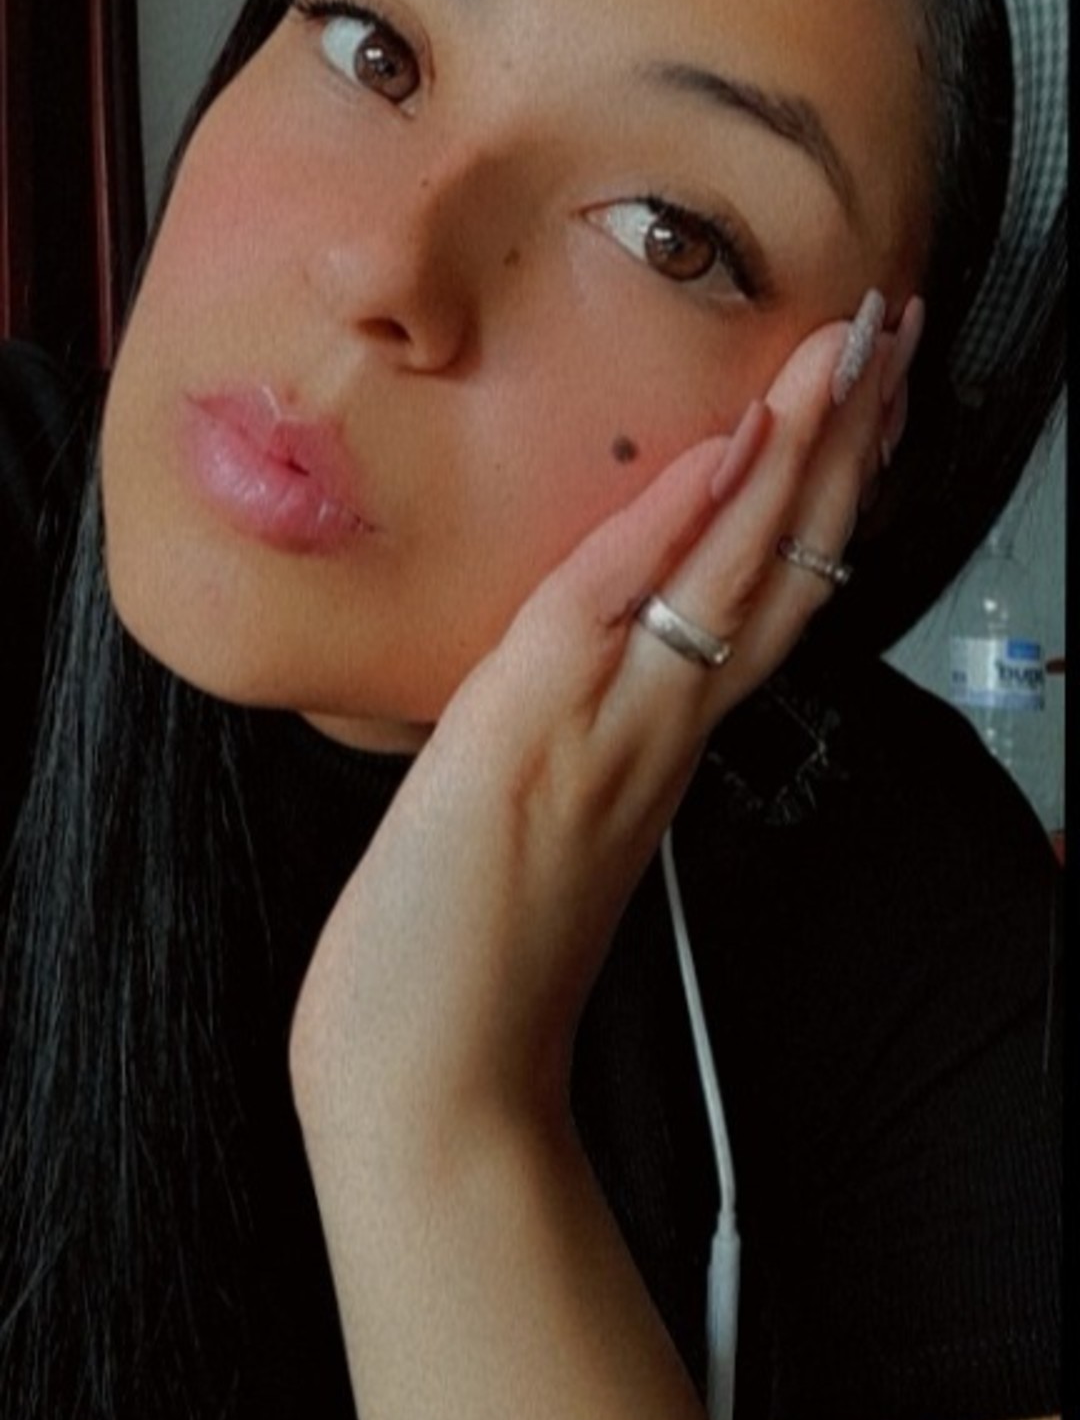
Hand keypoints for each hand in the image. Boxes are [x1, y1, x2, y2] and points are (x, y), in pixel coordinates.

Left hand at [290, 296, 921, 1167]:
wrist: (430, 1082)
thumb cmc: (473, 960)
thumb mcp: (545, 818)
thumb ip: (583, 732)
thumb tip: (586, 665)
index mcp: (661, 735)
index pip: (772, 589)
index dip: (826, 490)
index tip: (864, 404)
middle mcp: (660, 723)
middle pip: (787, 559)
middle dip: (847, 438)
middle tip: (893, 336)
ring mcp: (609, 725)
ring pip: (732, 567)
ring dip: (795, 448)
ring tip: (845, 353)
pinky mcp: (533, 734)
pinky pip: (618, 605)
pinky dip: (679, 523)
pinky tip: (728, 451)